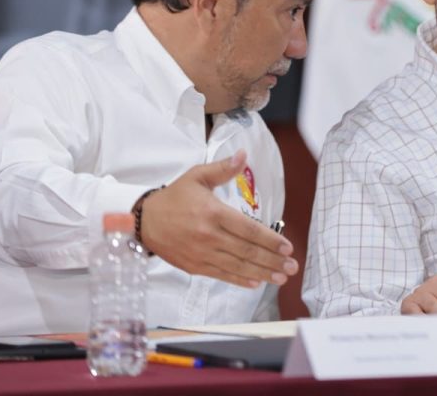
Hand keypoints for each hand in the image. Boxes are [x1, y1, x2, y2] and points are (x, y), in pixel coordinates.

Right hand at [139, 150, 297, 288]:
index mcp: (213, 213)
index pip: (248, 229)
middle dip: (273, 260)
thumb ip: (223, 168)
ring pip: (238, 266)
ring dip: (262, 273)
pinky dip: (240, 280)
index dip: (270, 240)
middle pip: (247, 251)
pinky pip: (222, 275)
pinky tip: (257, 282)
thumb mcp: (197, 177)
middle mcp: (209, 236)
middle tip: (292, 267)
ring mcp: (202, 254)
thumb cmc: (174, 197)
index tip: (288, 247)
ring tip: (281, 277)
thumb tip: (244, 154)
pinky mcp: (195, 267)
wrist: (144, 221)